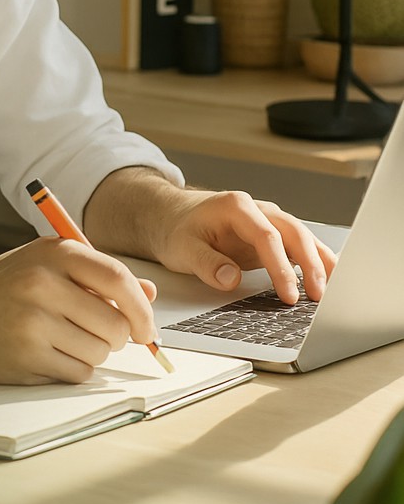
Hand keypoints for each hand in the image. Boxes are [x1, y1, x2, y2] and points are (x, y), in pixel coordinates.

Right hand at [0, 237, 159, 384]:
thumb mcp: (42, 266)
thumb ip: (95, 275)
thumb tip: (149, 293)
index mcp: (52, 253)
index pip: (119, 279)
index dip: (141, 309)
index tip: (145, 328)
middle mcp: (42, 283)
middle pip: (116, 324)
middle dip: (114, 337)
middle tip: (90, 334)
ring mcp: (32, 321)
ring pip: (99, 352)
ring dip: (89, 354)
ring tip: (58, 341)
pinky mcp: (25, 355)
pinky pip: (77, 373)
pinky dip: (70, 369)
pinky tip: (44, 355)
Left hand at [151, 189, 336, 303]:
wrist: (172, 217)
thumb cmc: (177, 230)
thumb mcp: (181, 247)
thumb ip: (206, 263)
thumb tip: (230, 279)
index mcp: (236, 207)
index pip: (267, 237)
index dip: (281, 267)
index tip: (289, 294)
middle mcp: (258, 209)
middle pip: (294, 233)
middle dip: (310, 265)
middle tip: (318, 297)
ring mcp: (268, 220)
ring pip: (303, 237)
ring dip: (319, 263)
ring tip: (332, 291)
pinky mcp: (273, 234)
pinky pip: (299, 245)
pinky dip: (316, 260)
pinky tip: (331, 277)